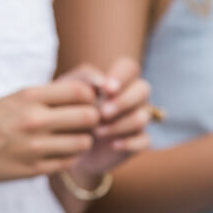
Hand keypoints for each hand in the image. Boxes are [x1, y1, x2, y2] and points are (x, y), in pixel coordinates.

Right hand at [0, 77, 99, 182]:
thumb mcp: (15, 98)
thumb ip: (47, 96)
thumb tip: (86, 92)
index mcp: (29, 96)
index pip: (80, 91)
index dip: (91, 97)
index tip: (87, 102)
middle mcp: (35, 119)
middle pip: (89, 117)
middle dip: (93, 120)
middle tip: (86, 123)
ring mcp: (36, 146)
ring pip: (84, 143)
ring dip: (83, 141)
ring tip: (73, 138)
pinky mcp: (36, 169)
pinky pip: (69, 162)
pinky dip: (70, 157)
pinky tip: (61, 152)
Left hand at [69, 57, 152, 176]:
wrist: (68, 143)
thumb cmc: (68, 110)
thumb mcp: (69, 89)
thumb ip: (85, 77)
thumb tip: (103, 81)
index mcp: (117, 80)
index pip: (129, 67)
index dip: (121, 77)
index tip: (106, 90)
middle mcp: (132, 97)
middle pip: (143, 89)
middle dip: (123, 101)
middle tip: (102, 113)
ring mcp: (137, 119)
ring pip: (142, 117)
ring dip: (120, 124)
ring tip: (97, 132)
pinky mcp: (138, 141)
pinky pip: (144, 140)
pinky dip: (129, 142)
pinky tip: (112, 145)